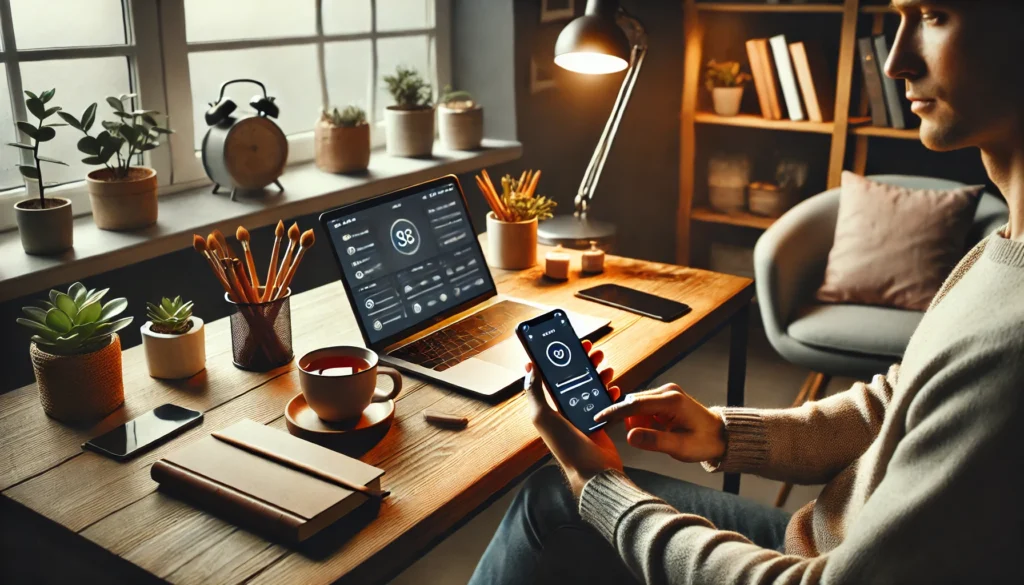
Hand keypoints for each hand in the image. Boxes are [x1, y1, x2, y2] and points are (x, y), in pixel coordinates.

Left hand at [525, 340, 623, 497]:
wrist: (594, 472)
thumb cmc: (566, 447)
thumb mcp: (543, 417)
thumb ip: (535, 392)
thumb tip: (528, 369)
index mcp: (550, 407)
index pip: (552, 377)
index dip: (558, 359)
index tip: (566, 343)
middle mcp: (566, 410)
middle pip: (575, 378)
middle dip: (583, 362)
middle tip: (592, 350)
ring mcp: (584, 416)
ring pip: (592, 387)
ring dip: (599, 375)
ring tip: (606, 367)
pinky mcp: (600, 422)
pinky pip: (606, 402)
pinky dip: (611, 393)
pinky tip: (614, 388)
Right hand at [593, 383, 725, 463]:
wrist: (720, 435)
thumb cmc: (704, 442)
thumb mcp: (680, 448)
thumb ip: (654, 441)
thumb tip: (629, 437)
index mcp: (671, 401)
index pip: (634, 404)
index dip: (614, 412)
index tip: (597, 419)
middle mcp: (667, 391)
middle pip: (633, 403)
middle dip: (628, 421)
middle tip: (636, 438)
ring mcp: (666, 392)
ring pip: (637, 405)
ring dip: (638, 422)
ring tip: (657, 436)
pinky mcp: (665, 397)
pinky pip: (644, 407)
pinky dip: (643, 420)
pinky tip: (656, 431)